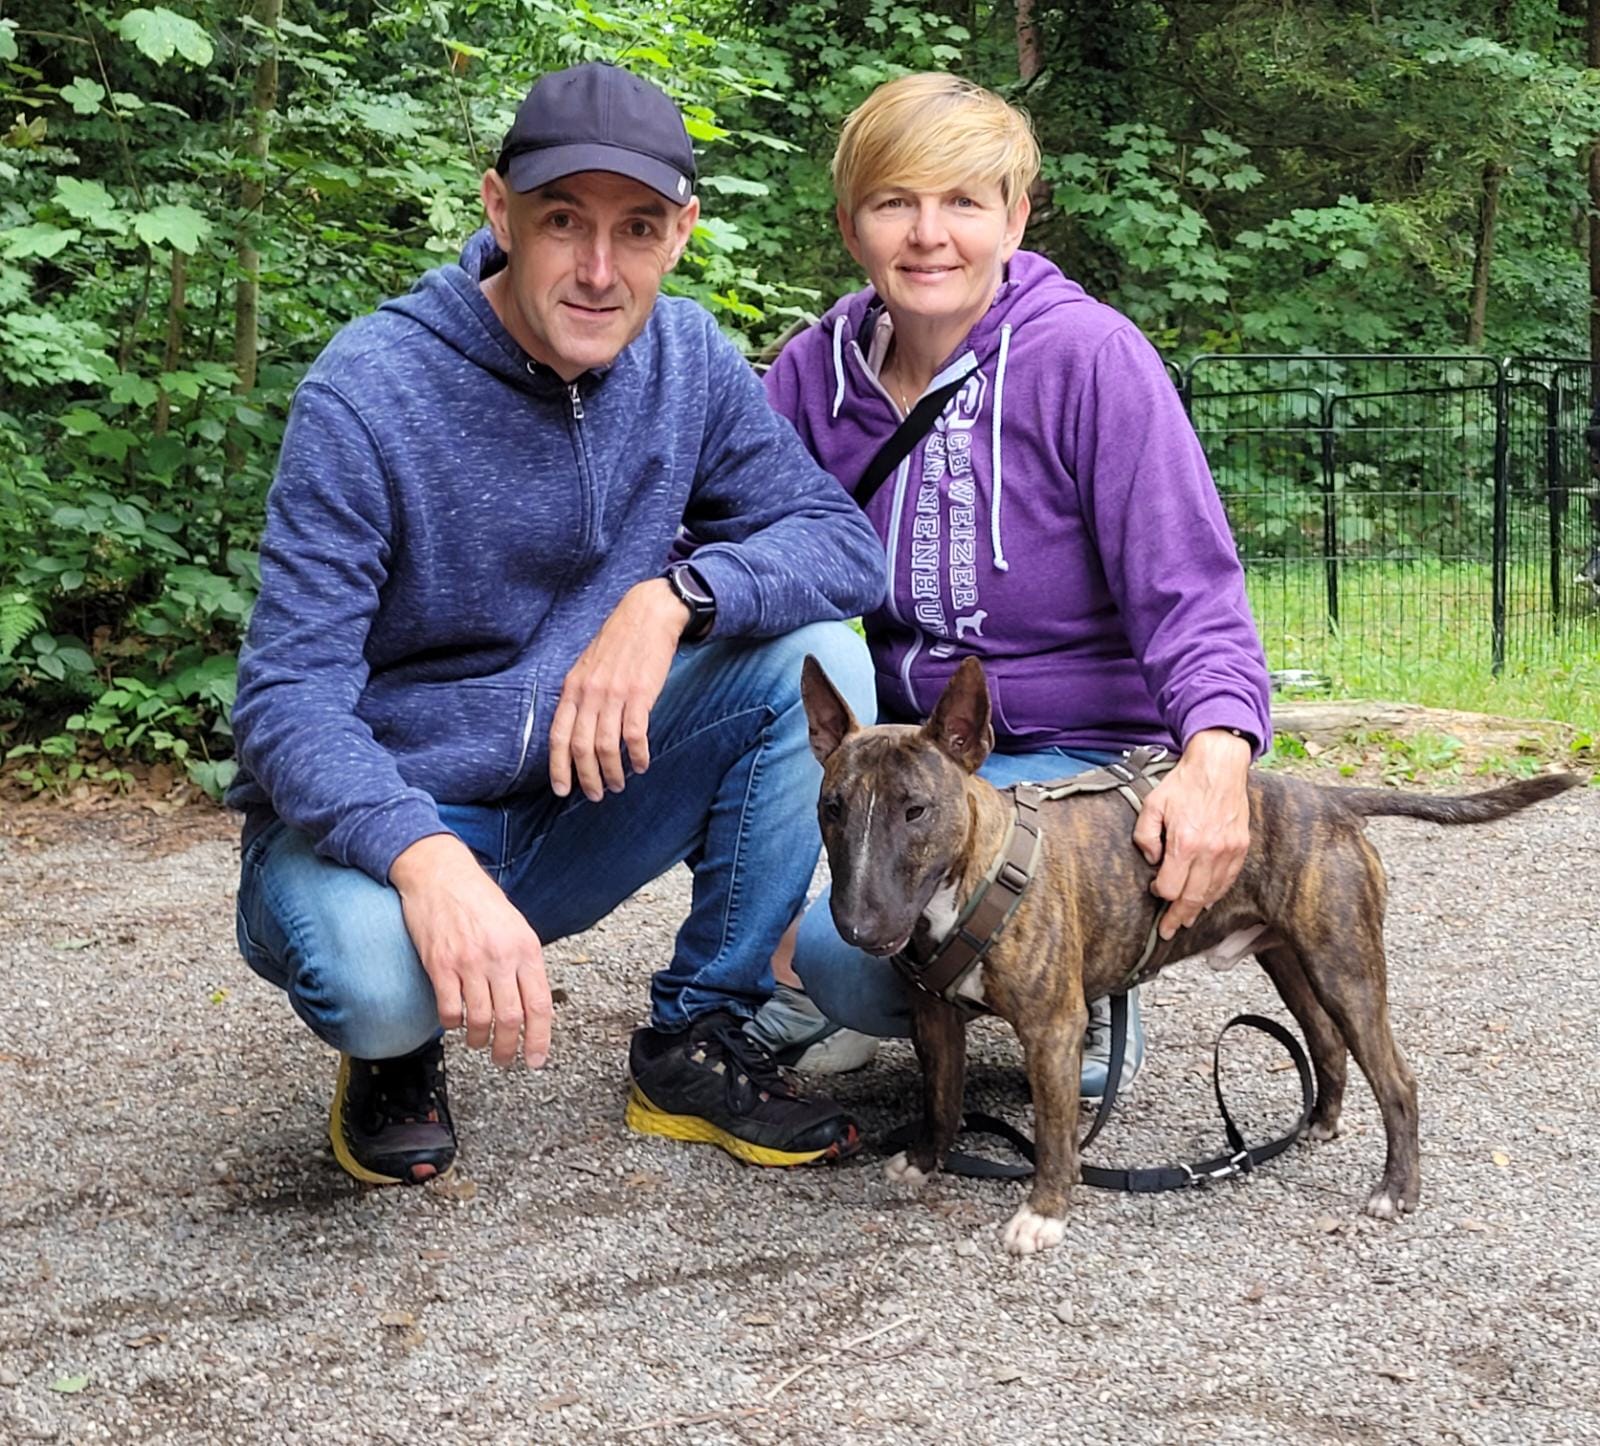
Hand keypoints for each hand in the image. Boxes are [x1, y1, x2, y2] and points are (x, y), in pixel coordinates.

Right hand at [390, 834, 551, 1067]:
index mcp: (526, 948)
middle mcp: (501, 957)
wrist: (440, 874)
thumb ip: (525, 962)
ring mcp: (470, 961)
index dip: (540, 1039)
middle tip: (504, 1060)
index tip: (536, 1060)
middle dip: (508, 1048)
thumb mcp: (516, 926)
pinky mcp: (440, 964)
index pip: (540, 1005)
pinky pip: (449, 1009)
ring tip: (479, 1043)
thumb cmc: (479, 900)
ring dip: (480, 1040)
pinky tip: (455, 1022)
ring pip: (481, 1019)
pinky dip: (453, 1024)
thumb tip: (532, 1002)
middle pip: (511, 1018)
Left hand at [549, 578, 688, 801]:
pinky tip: (642, 764)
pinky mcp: (640, 694)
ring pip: (607, 746)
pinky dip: (638, 755)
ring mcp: (614, 694)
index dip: (558, 767)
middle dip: (587, 777)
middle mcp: (589, 693)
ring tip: (618, 784)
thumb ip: (579, 696)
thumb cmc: (618, 642)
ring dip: (613, 772)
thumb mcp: (587, 666)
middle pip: (581, 747)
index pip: (558, 736)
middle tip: (596, 795)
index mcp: (572, 688)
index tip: (562, 790)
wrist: (646, 615)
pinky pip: (635, 734)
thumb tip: (575, 730)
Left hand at [1131, 729, 1251, 940]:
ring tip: (1186, 920)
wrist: (1219, 765)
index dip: (1159, 893)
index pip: (1170, 887)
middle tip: (1169, 931)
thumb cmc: (1183, 783)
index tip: (1154, 890)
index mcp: (1184, 843)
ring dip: (1197, 909)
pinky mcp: (1241, 847)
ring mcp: (1228, 851)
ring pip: (1212, 893)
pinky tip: (1207, 900)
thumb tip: (1152, 861)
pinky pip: (1228, 880)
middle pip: (1192, 898)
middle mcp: (1209, 852)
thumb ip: (1145, 836)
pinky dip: (1216, 893)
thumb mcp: (1151, 805)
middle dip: (1178, 918)